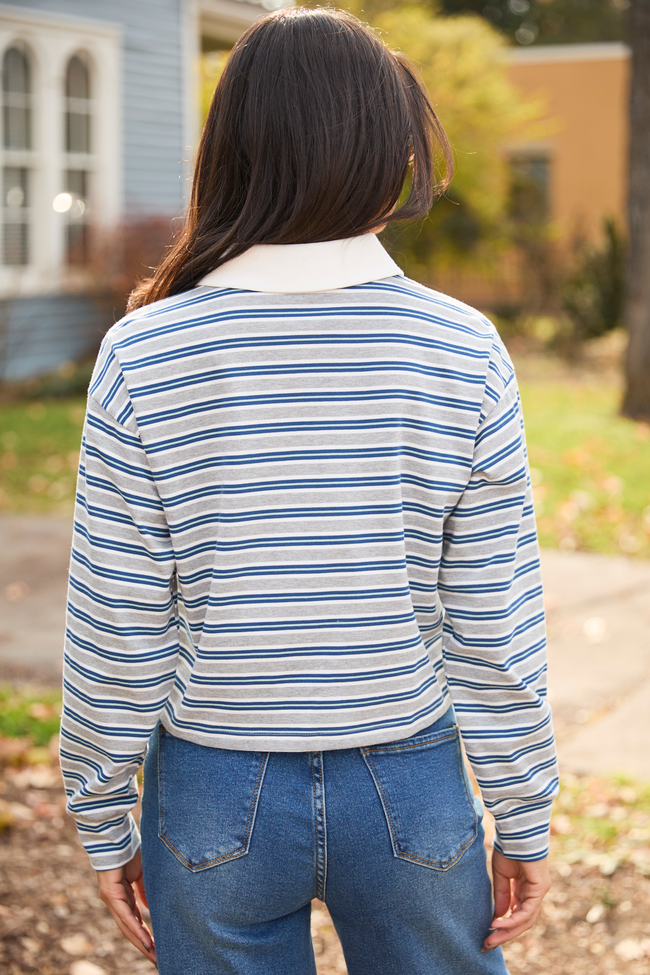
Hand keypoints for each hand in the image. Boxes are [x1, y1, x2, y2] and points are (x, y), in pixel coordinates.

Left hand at [96, 849, 156, 965]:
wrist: (117, 837)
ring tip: (153, 956)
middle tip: (157, 960)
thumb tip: (150, 907)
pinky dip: (135, 930)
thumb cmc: (129, 851)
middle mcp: (116, 902)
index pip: (134, 921)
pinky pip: (125, 917)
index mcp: (123, 897)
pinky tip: (145, 941)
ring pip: (127, 927)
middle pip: (130, 929)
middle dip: (144, 946)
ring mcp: (112, 900)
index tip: (157, 947)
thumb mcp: (141, 874)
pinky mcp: (110, 895)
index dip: (145, 935)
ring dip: (141, 943)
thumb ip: (145, 891)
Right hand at [483, 851, 549, 951]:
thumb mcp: (501, 877)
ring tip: (491, 938)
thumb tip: (497, 918)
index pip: (516, 915)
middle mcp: (534, 893)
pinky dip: (512, 919)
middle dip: (504, 935)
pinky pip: (527, 911)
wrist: (517, 832)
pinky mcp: (540, 889)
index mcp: (525, 890)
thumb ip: (501, 897)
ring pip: (526, 921)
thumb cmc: (509, 849)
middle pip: (522, 922)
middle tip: (487, 944)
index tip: (487, 935)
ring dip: (507, 931)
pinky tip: (497, 923)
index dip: (502, 926)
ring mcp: (539, 892)